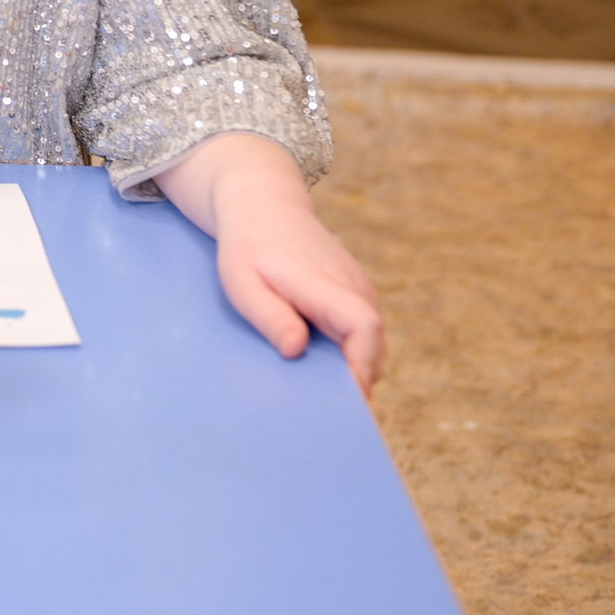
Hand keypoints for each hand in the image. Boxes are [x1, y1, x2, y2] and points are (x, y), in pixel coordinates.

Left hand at [154, 133, 384, 392]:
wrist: (264, 206)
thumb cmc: (247, 248)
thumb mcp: (241, 283)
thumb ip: (269, 316)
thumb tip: (295, 350)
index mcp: (323, 283)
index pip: (364, 325)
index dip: (362, 364)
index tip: (347, 395)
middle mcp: (352, 286)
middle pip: (374, 345)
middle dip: (358, 380)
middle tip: (326, 407)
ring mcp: (359, 289)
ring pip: (371, 342)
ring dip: (353, 367)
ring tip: (318, 387)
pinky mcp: (356, 294)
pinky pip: (362, 333)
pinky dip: (349, 353)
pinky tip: (319, 363)